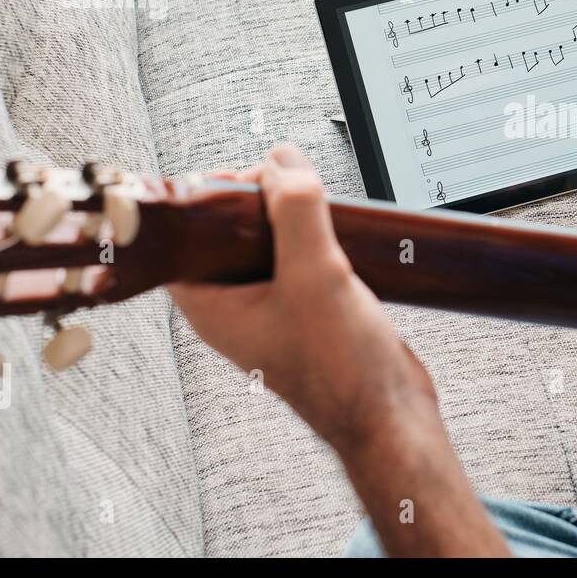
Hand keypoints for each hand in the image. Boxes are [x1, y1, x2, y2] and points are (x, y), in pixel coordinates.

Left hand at [169, 145, 436, 446]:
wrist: (390, 416)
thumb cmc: (341, 372)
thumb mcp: (315, 275)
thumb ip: (296, 212)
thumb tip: (282, 162)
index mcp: (213, 306)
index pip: (186, 236)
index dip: (206, 200)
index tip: (242, 176)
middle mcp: (238, 306)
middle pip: (230, 231)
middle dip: (258, 199)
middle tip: (286, 183)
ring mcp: (275, 307)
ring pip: (271, 242)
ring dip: (293, 216)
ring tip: (318, 204)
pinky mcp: (310, 308)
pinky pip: (303, 258)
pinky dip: (319, 237)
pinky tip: (342, 230)